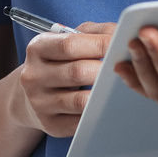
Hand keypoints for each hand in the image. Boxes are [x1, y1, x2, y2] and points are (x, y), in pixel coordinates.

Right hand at [14, 23, 114, 138]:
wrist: (29, 96)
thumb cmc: (58, 62)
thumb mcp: (68, 40)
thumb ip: (94, 32)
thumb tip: (121, 33)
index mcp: (38, 48)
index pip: (70, 44)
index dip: (100, 44)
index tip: (123, 44)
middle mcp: (34, 75)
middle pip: (77, 72)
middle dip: (105, 70)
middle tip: (127, 67)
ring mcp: (40, 102)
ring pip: (79, 100)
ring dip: (104, 94)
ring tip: (121, 86)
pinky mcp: (50, 124)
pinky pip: (80, 122)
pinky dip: (97, 113)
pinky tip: (108, 105)